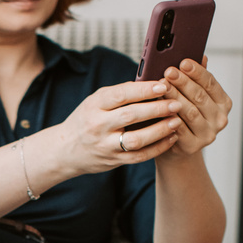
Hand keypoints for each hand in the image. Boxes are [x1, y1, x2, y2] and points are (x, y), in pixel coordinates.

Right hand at [57, 79, 181, 175]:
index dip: (143, 90)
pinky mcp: (113, 160)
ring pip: (136, 140)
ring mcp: (105, 146)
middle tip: (176, 103)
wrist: (65, 150)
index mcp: (94, 106)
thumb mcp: (95, 101)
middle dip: (156, 109)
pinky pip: (139, 156)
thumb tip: (152, 82)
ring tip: (176, 121)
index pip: (120, 95)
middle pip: (130, 116)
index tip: (162, 86)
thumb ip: (119, 94)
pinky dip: (158, 148)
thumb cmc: (86, 119)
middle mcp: (98, 126)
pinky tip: (171, 138)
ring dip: (159, 130)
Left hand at [152, 57, 231, 161]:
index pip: (210, 83)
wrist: (176, 149)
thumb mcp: (191, 98)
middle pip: (199, 96)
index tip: (183, 62)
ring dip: (174, 97)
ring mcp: (208, 134)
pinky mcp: (193, 146)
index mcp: (222, 103)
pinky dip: (169, 116)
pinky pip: (179, 128)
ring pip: (190, 111)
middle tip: (168, 72)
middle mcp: (219, 118)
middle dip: (183, 82)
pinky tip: (159, 107)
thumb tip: (200, 55)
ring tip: (162, 86)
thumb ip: (196, 79)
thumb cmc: (183, 118)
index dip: (197, 72)